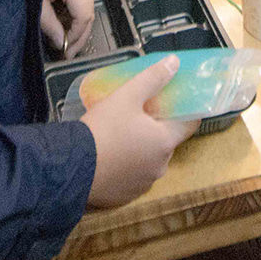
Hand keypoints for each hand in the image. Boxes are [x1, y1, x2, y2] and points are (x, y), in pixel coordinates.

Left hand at [33, 0, 94, 57]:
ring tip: (64, 37)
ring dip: (78, 23)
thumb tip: (59, 42)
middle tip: (67, 50)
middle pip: (89, 13)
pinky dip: (75, 10)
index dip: (75, 37)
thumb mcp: (36, 0)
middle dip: (79, 34)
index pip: (84, 17)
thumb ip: (49, 23)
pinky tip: (64, 19)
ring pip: (87, 5)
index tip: (64, 50)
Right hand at [83, 57, 196, 207]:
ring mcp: (142, 184)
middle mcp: (159, 167)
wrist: (71, 168)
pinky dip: (126, 167)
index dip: (185, 110)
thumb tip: (174, 62)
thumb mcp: (126, 97)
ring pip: (148, 161)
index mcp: (164, 142)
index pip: (189, 125)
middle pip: (166, 143)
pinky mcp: (124, 197)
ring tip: (120, 135)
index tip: (175, 101)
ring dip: (140, 149)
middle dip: (156, 129)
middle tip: (139, 114)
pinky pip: (131, 177)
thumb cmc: (102, 129)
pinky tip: (110, 157)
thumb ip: (152, 79)